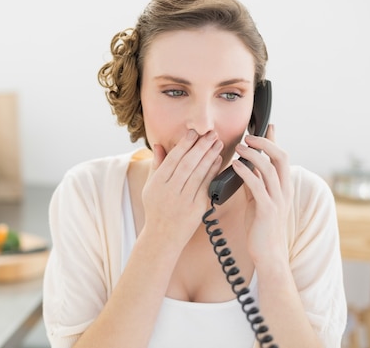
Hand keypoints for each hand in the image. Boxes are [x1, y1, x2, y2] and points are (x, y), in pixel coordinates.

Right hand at [141, 130, 222, 249]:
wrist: (163, 236)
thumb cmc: (156, 208)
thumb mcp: (150, 186)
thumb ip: (157, 165)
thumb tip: (159, 144)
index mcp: (157, 183)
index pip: (173, 159)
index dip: (184, 145)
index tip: (194, 132)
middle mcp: (170, 191)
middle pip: (188, 164)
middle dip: (201, 147)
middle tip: (211, 134)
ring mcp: (184, 201)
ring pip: (199, 174)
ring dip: (210, 156)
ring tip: (218, 143)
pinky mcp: (197, 209)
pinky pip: (207, 186)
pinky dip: (213, 172)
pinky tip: (219, 161)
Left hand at [232, 124, 292, 266]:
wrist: (268, 253)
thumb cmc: (261, 227)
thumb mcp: (258, 200)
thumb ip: (254, 183)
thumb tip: (244, 166)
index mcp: (283, 186)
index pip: (281, 157)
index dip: (274, 140)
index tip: (268, 125)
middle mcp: (284, 190)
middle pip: (280, 156)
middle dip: (264, 142)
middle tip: (248, 137)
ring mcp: (278, 199)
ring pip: (269, 168)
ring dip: (253, 154)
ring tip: (239, 147)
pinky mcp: (268, 209)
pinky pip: (258, 185)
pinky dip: (246, 172)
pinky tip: (235, 166)